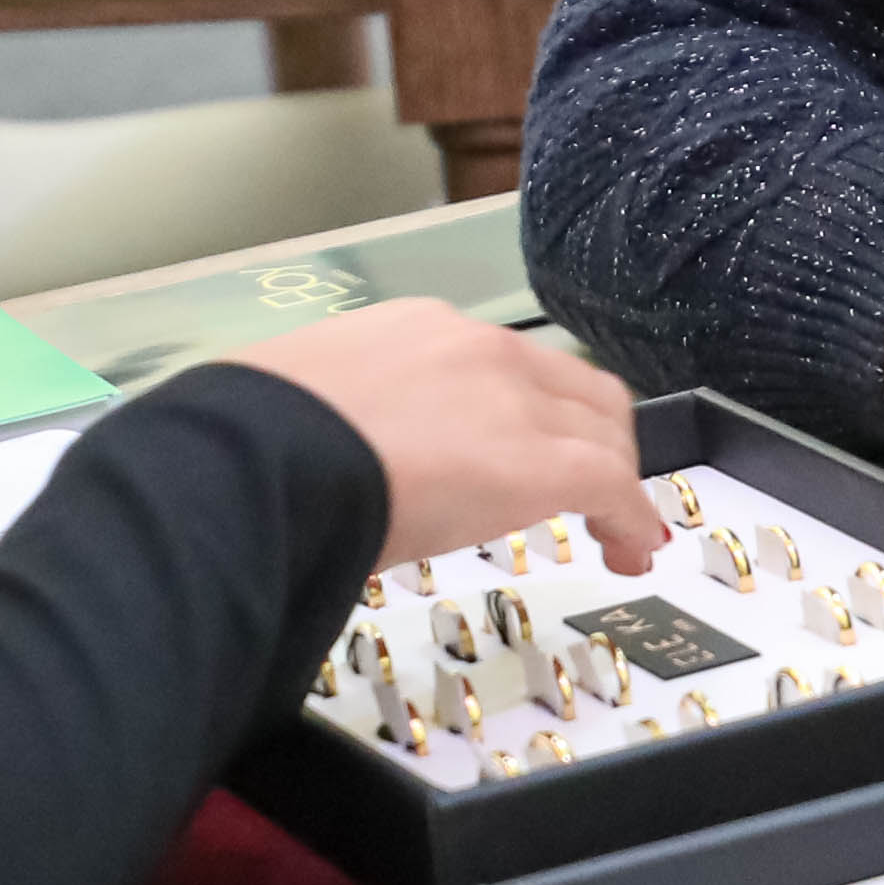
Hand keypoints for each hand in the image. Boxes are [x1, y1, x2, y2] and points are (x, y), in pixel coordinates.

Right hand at [223, 300, 662, 573]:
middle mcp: (477, 349)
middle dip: (593, 437)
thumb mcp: (302, 406)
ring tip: (613, 531)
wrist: (259, 460)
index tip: (526, 448)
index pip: (504, 364)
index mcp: (417, 331)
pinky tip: (629, 553)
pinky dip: (631, 519)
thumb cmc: (252, 444)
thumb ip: (341, 419)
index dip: (532, 411)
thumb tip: (326, 453)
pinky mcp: (536, 461)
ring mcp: (512, 399)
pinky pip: (612, 485)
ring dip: (614, 477)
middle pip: (575, 387)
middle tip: (587, 493)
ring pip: (604, 429)